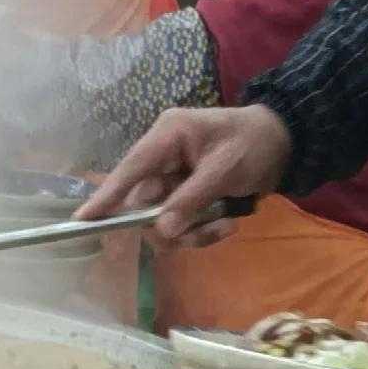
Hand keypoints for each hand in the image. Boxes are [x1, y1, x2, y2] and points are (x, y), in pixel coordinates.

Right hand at [75, 105, 290, 245]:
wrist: (284, 145)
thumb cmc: (254, 144)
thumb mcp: (225, 169)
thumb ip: (192, 199)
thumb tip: (161, 230)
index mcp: (168, 136)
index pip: (130, 169)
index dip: (106, 196)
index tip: (83, 220)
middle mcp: (163, 158)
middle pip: (145, 205)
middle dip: (172, 225)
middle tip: (206, 228)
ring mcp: (173, 180)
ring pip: (162, 222)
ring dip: (192, 232)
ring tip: (225, 224)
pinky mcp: (185, 198)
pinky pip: (180, 227)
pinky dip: (202, 232)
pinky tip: (228, 223)